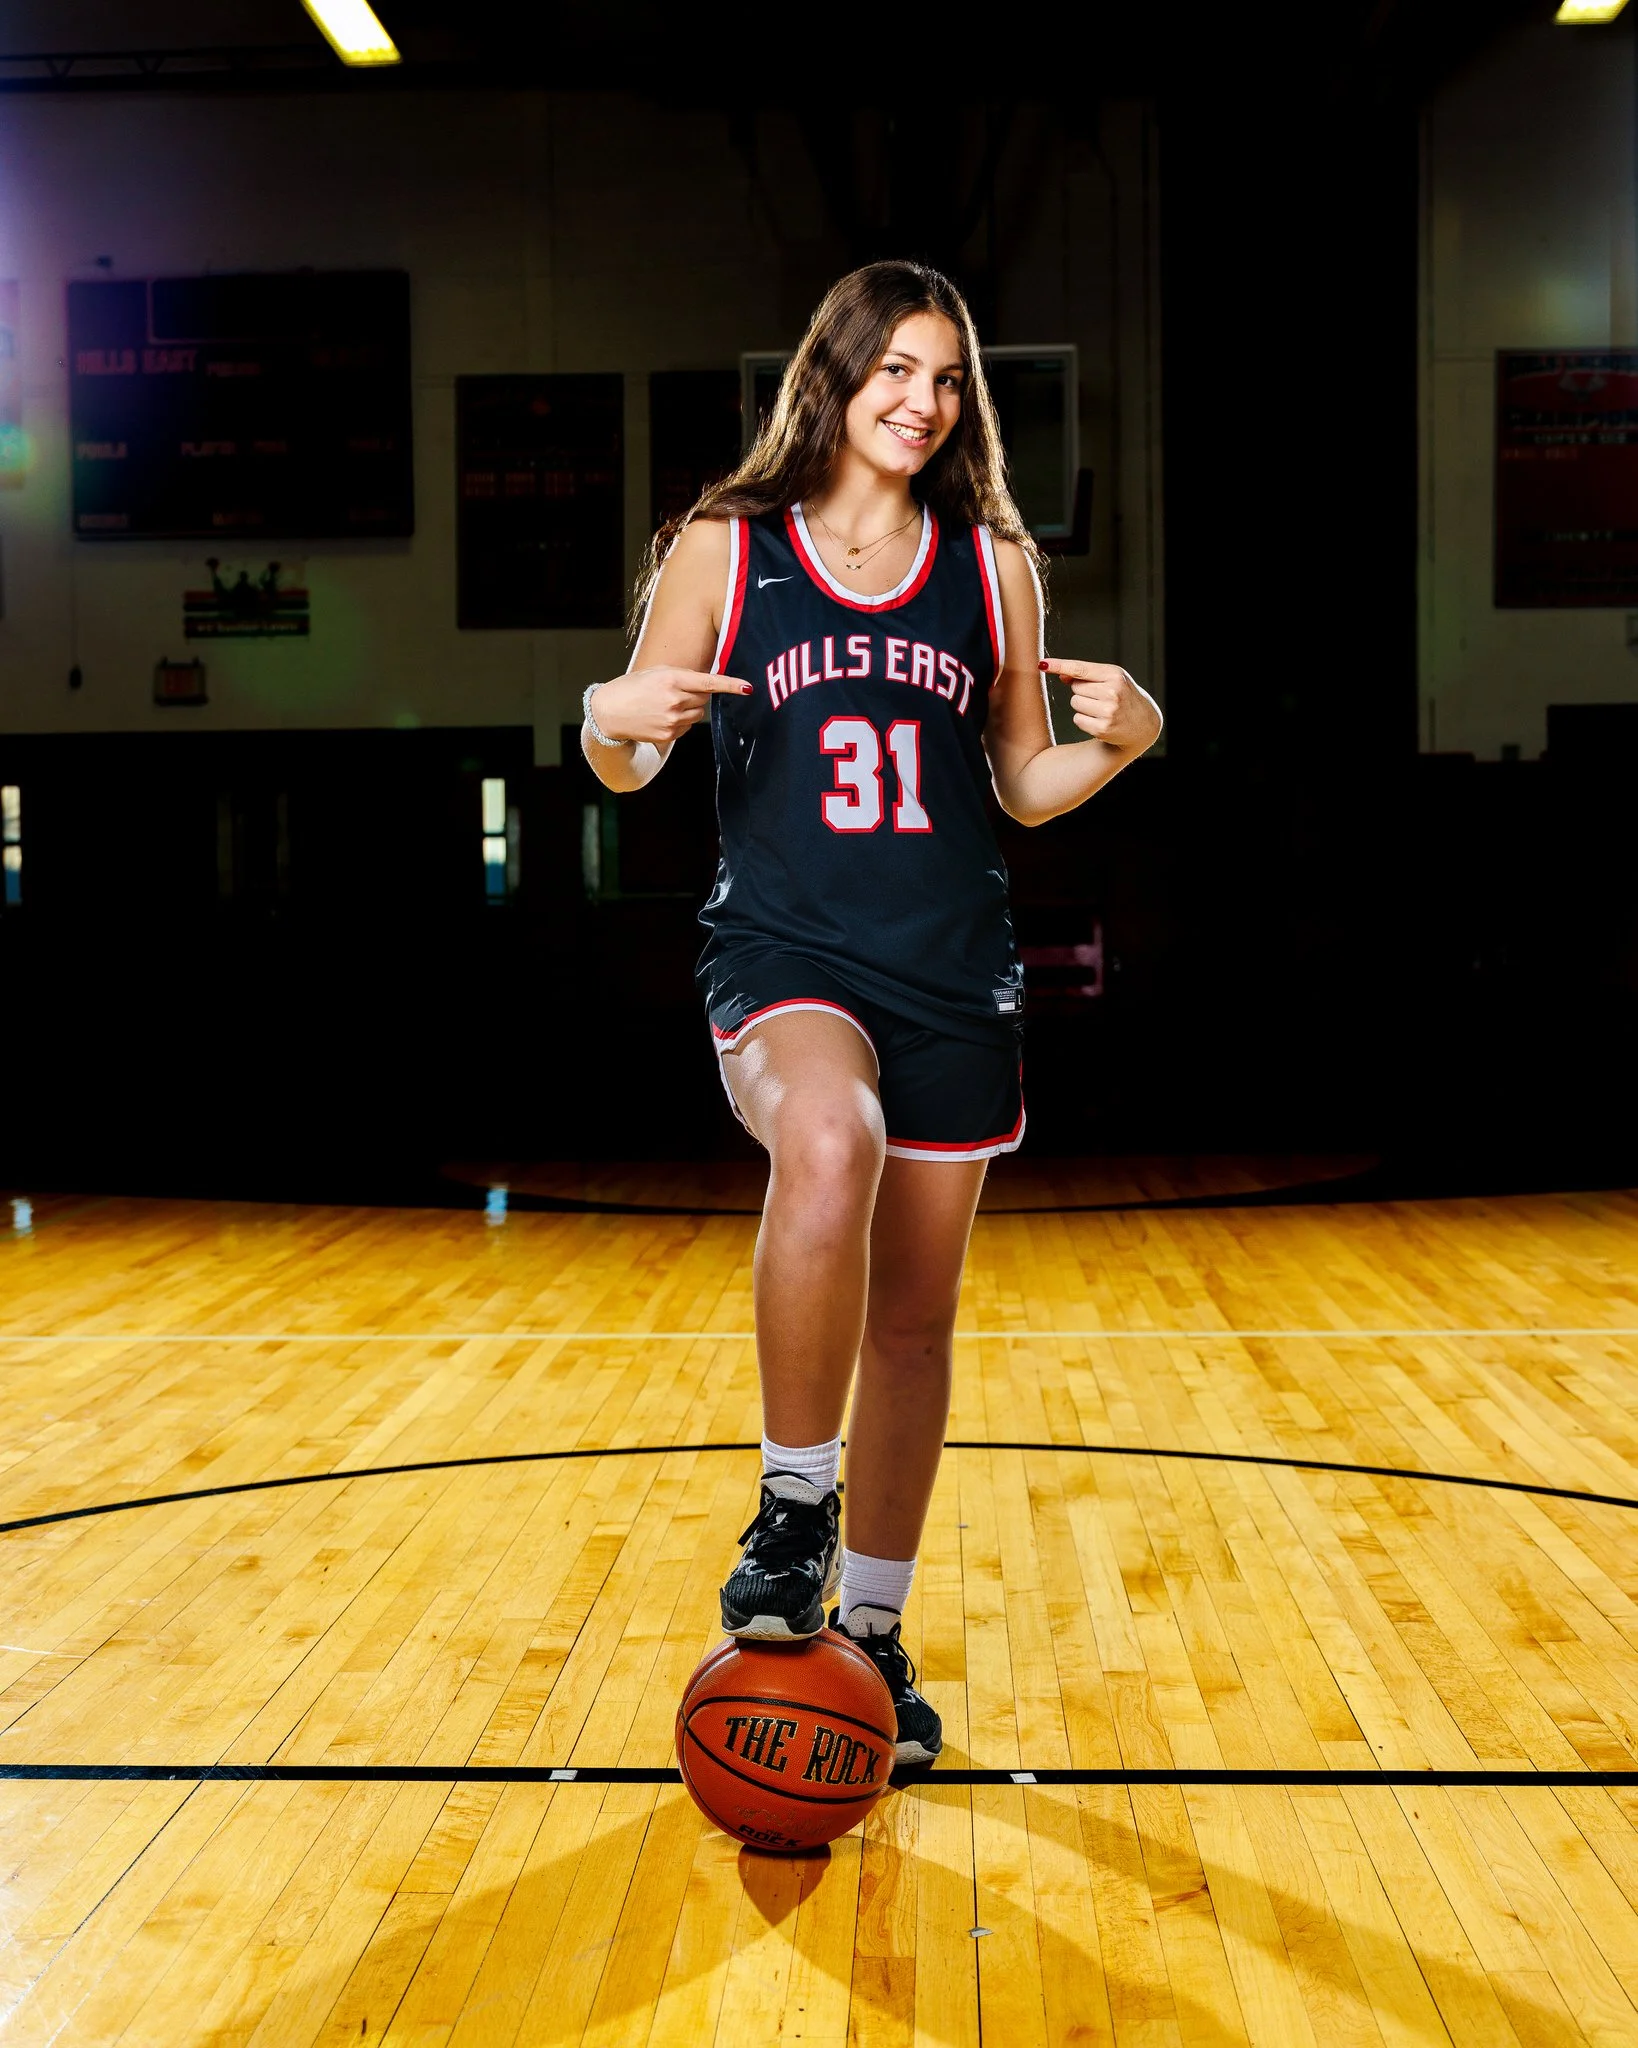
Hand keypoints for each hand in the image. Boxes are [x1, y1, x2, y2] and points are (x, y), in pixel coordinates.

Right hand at [588, 667, 751, 746]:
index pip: (708, 682)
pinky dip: (681, 721)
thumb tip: (710, 685)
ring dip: (690, 708)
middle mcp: (674, 700)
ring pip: (698, 713)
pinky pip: (688, 726)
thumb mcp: (657, 673)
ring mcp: (672, 720)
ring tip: (666, 705)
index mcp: (672, 680)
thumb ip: (683, 676)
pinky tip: (662, 716)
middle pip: (705, 698)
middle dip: (697, 694)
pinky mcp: (669, 735)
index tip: (748, 688)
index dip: (731, 685)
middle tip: (677, 691)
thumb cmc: (634, 687)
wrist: (610, 712)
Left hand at [1043, 658, 1161, 751]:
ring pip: (1075, 703)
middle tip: (1101, 697)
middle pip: (1075, 688)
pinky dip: (1084, 720)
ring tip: (1101, 708)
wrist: (1143, 723)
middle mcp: (1112, 692)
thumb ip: (1086, 675)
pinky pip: (1077, 719)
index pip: (1080, 669)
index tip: (1043, 664)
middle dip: (1083, 691)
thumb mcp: (1110, 679)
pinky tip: (1100, 720)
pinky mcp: (1102, 729)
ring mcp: (1108, 711)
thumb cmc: (1123, 696)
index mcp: (1114, 675)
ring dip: (1083, 706)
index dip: (1060, 666)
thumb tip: (1060, 675)